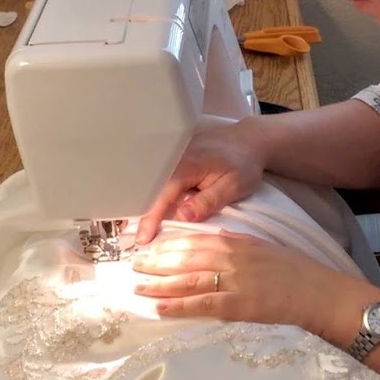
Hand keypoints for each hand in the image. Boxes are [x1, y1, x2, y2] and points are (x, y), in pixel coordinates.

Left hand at [130, 232, 379, 339]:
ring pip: (188, 280)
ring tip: (137, 286)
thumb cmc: (296, 272)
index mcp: (237, 242)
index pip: (194, 241)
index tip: (149, 247)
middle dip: (156, 262)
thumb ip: (238, 241)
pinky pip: (201, 304)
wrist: (320, 293)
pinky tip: (159, 307)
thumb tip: (216, 234)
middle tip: (133, 265)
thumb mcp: (265, 247)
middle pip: (185, 258)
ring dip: (159, 283)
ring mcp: (234, 281)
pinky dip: (178, 305)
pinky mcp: (238, 305)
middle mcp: (231, 258)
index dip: (168, 245)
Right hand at [136, 118, 267, 243]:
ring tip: (134, 227)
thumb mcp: (233, 186)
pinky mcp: (174, 157)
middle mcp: (175, 157)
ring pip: (153, 183)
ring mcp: (173, 156)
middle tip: (132, 236)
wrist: (248, 142)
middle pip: (151, 188)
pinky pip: (160, 177)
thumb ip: (208, 201)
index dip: (151, 217)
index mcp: (188, 164)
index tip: (143, 238)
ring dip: (144, 204)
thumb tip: (183, 216)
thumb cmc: (243, 165)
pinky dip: (153, 193)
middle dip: (140, 212)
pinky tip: (148, 208)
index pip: (163, 194)